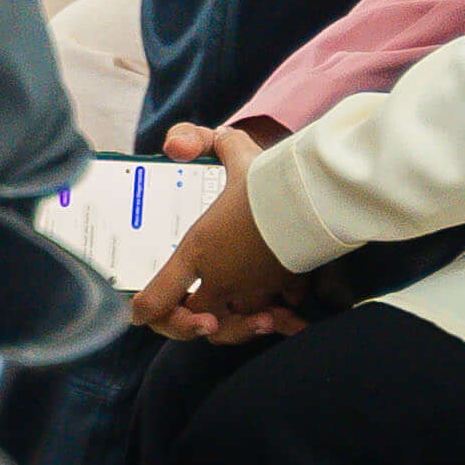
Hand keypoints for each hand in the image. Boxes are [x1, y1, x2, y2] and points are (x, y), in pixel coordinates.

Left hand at [129, 125, 312, 345]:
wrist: (319, 198)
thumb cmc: (272, 179)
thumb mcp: (234, 150)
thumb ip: (198, 138)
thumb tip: (175, 147)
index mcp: (198, 252)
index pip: (154, 303)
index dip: (145, 312)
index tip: (145, 309)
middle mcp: (222, 279)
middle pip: (195, 322)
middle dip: (193, 323)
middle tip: (200, 312)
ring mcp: (255, 289)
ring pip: (236, 325)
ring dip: (239, 324)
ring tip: (249, 313)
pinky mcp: (286, 290)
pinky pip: (277, 313)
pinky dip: (279, 315)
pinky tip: (283, 309)